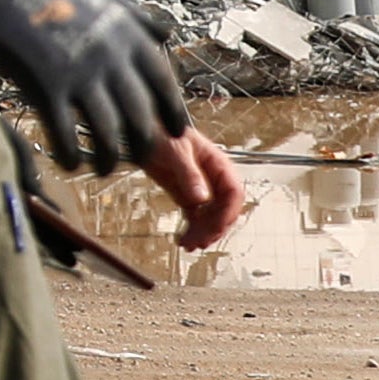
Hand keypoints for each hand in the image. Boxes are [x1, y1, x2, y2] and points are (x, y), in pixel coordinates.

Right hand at [0, 0, 188, 177]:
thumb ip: (135, 18)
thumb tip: (164, 34)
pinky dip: (71, 154)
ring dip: (109, 157)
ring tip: (105, 169)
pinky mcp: (47, 87)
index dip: (172, 111)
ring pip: (107, 131)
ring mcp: (80, 74)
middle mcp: (111, 57)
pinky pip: (65, 133)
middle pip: (139, 114)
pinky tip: (69, 163)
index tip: (176, 132)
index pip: (162, 82)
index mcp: (128, 35)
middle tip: (141, 158)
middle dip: (143, 143)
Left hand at [145, 128, 248, 251]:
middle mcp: (214, 180)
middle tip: (199, 242)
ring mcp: (201, 190)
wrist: (144, 133)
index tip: (216, 227)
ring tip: (188, 245)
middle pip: (224, 210)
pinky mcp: (187, 197)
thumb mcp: (176, 151)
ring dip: (202, 233)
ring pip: (210, 218)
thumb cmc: (164, 134)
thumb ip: (189, 174)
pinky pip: (195, 218)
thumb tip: (202, 198)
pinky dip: (191, 230)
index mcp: (219, 165)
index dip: (228, 212)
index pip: (234, 193)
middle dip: (213, 228)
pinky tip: (182, 241)